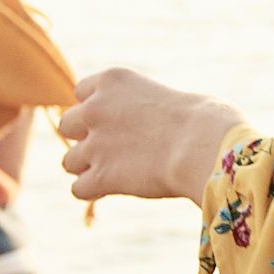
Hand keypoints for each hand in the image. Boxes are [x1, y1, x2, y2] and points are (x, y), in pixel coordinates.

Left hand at [59, 67, 249, 205]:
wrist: (206, 146)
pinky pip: (78, 189)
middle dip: (86, 138)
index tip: (118, 121)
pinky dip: (95, 192)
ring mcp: (94, 143)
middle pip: (67, 125)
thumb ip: (141, 107)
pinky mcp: (100, 176)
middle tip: (114, 149)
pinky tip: (116, 189)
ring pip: (68, 161)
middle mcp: (95, 108)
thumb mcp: (165, 97)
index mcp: (111, 80)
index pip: (81, 92)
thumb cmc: (205, 120)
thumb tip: (146, 130)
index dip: (97, 109)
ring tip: (119, 173)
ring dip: (89, 168)